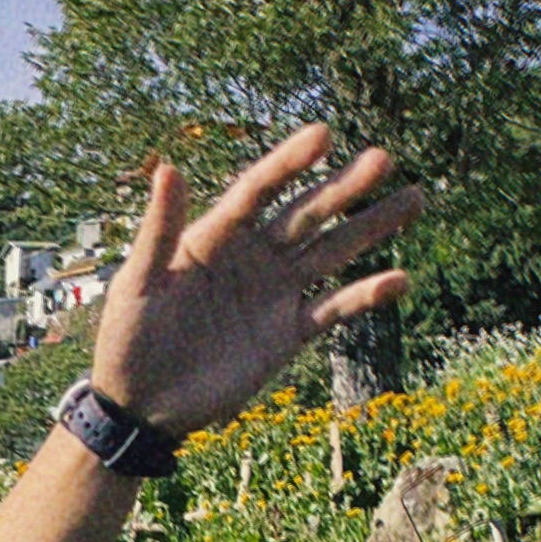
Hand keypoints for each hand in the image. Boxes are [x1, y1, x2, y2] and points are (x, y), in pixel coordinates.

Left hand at [87, 124, 423, 440]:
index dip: (289, 164)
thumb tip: (167, 168)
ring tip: (413, 198)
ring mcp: (273, 294)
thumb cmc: (126, 340)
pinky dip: (365, 296)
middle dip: (343, 188)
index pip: (258, 191)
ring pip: (330, 252)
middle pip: (305, 214)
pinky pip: (333, 309)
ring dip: (370, 227)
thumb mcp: (137, 284)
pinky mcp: (287, 333)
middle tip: (384, 158)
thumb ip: (158, 230)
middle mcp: (251, 257)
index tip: (324, 134)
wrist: (141, 406)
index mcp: (213, 238)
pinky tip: (399, 279)